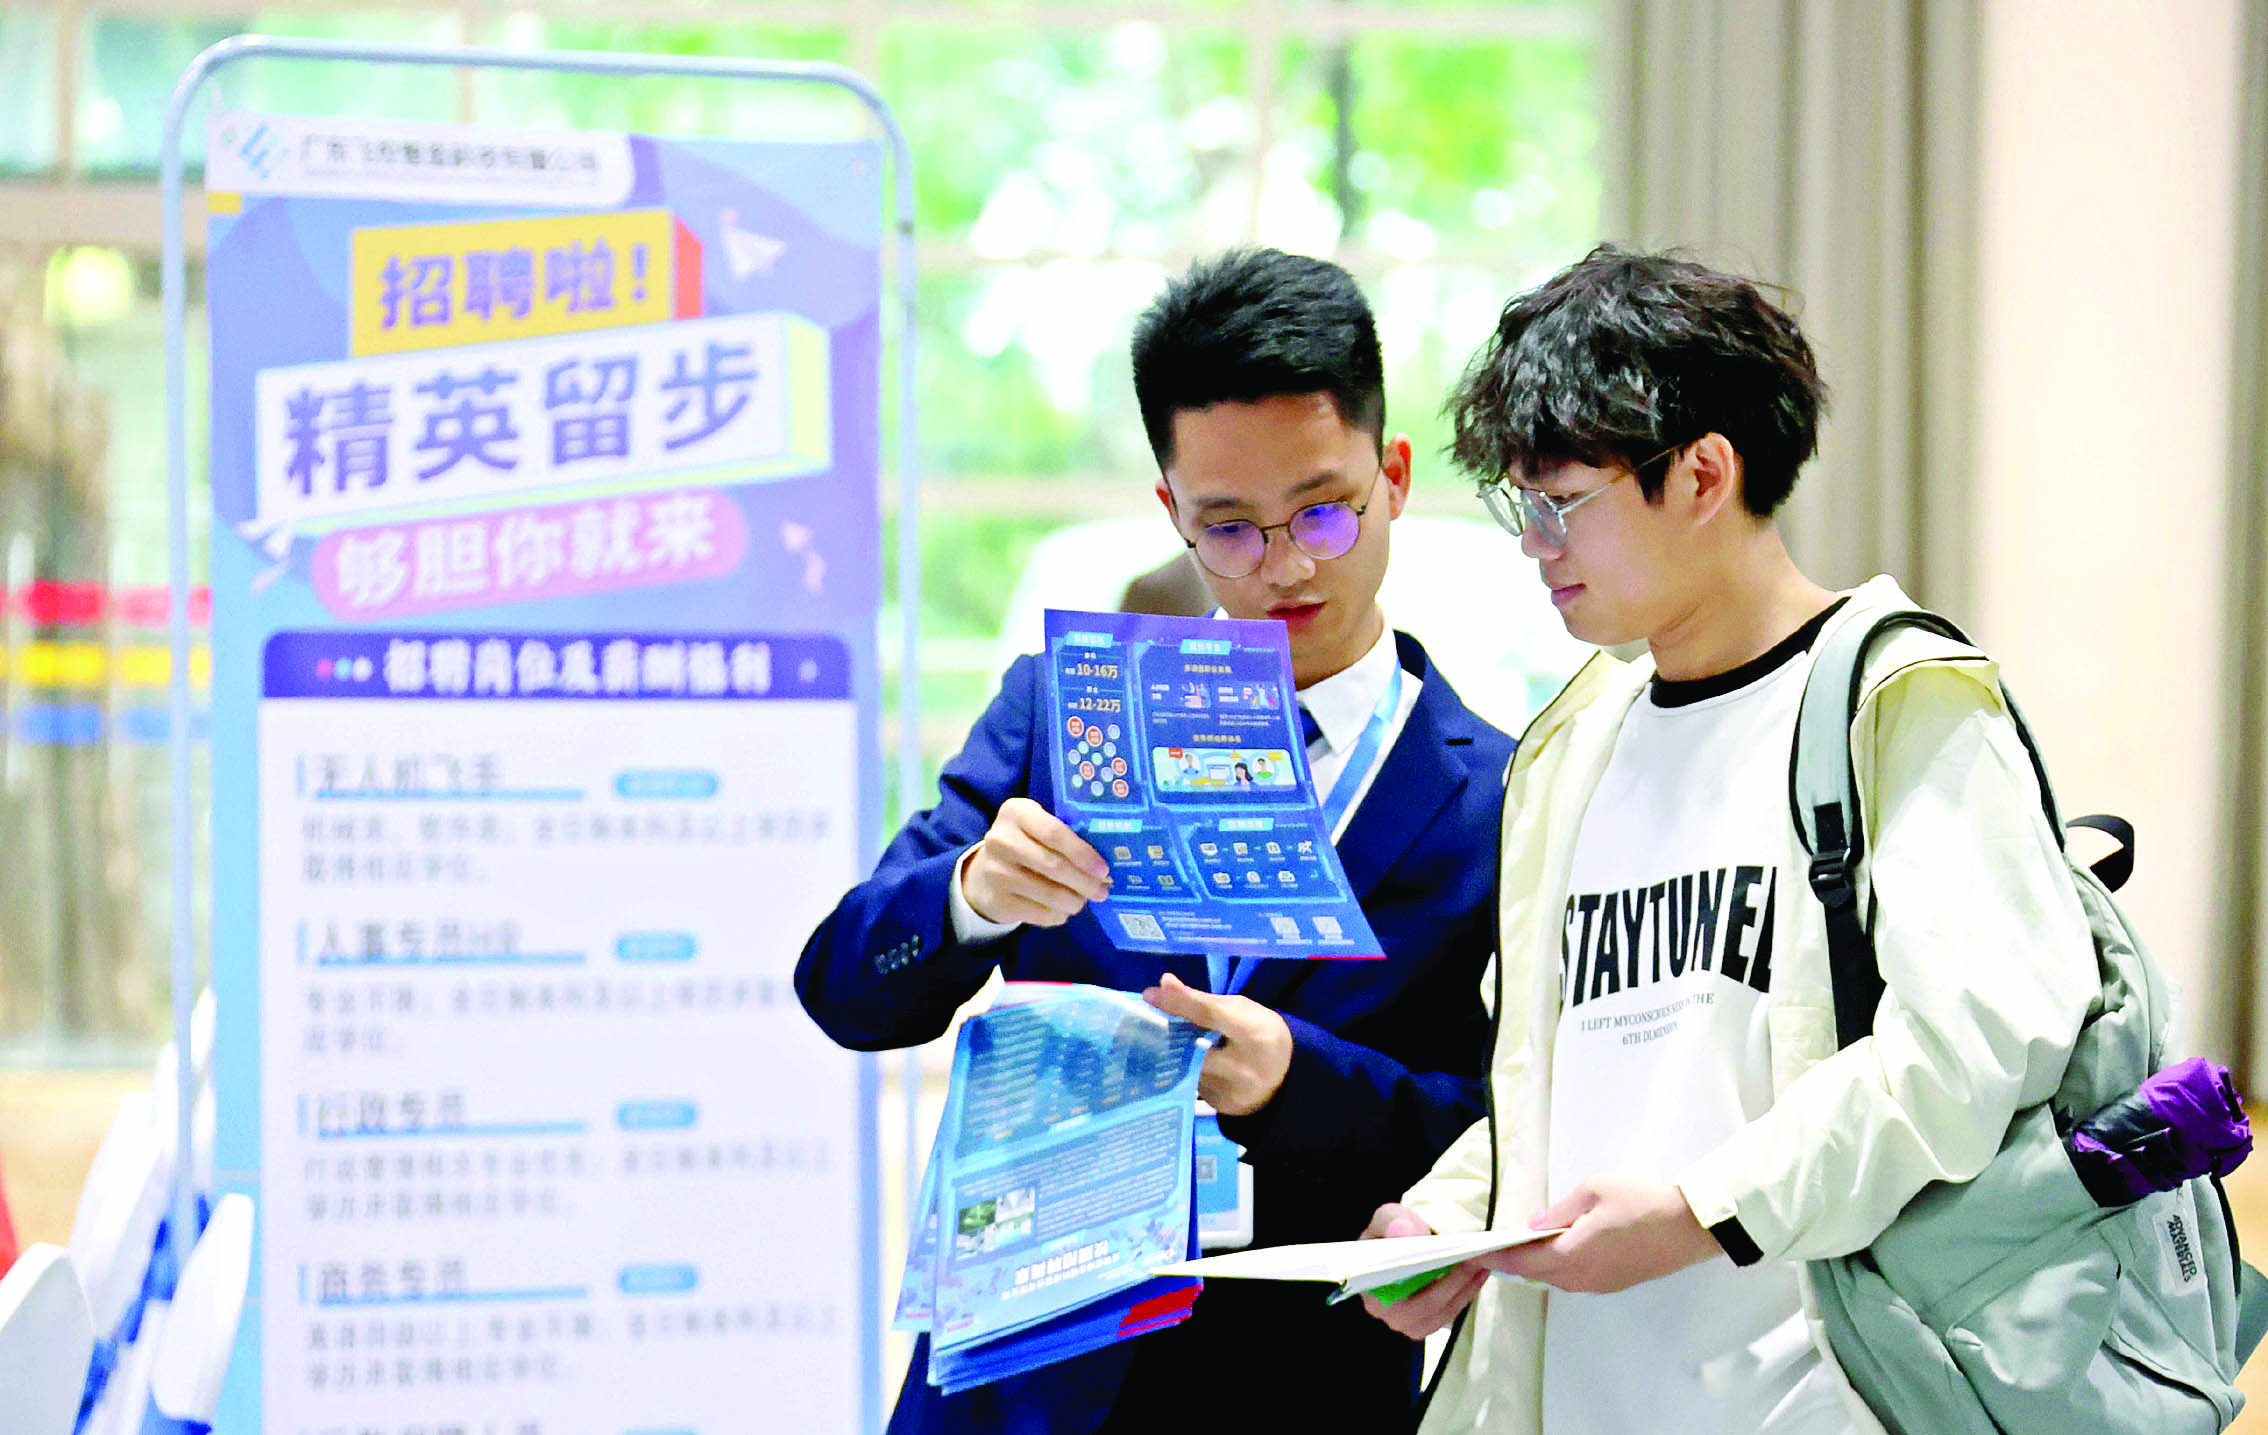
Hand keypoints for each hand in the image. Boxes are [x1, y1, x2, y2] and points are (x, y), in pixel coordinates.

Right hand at [962, 797, 1109, 926]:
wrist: (987, 870)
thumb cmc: (1027, 843)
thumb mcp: (1039, 827)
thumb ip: (1067, 836)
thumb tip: (1103, 867)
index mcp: (1016, 812)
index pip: (1054, 832)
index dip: (1082, 853)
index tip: (1103, 869)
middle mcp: (1000, 839)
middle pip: (1054, 865)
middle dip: (1085, 882)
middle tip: (1103, 891)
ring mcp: (995, 872)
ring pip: (1050, 894)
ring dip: (1075, 901)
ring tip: (1083, 900)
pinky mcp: (998, 900)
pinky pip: (1040, 913)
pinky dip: (1059, 914)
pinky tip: (1064, 909)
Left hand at [1142, 973, 1293, 1115]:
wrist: (1284, 1079)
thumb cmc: (1261, 1034)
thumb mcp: (1241, 1010)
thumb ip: (1202, 1000)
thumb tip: (1164, 985)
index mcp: (1255, 1034)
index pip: (1210, 1015)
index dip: (1179, 1003)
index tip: (1151, 994)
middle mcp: (1243, 1068)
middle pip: (1192, 1048)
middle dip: (1167, 1036)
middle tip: (1146, 1026)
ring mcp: (1230, 1092)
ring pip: (1187, 1067)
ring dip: (1173, 1053)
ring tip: (1164, 1041)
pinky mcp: (1219, 1107)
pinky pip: (1191, 1083)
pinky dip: (1183, 1070)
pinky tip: (1183, 1062)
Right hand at [1358, 1203, 1485, 1337]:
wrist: (1405, 1243)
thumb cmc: (1392, 1232)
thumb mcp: (1388, 1217)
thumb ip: (1392, 1221)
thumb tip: (1405, 1233)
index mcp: (1367, 1284)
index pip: (1391, 1287)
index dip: (1416, 1272)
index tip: (1442, 1253)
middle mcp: (1383, 1310)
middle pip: (1420, 1305)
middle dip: (1450, 1281)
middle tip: (1472, 1257)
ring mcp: (1405, 1321)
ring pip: (1438, 1312)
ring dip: (1462, 1287)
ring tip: (1480, 1263)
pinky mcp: (1425, 1323)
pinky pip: (1448, 1315)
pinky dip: (1465, 1294)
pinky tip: (1478, 1273)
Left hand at [1474, 1176, 1721, 1294]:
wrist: (1691, 1225)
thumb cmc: (1642, 1201)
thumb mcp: (1594, 1190)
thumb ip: (1560, 1210)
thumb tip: (1535, 1225)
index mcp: (1572, 1255)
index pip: (1522, 1263)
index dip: (1495, 1259)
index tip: (1473, 1254)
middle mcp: (1582, 1277)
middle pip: (1537, 1274)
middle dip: (1514, 1261)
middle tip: (1494, 1245)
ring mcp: (1601, 1284)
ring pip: (1558, 1277)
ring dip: (1539, 1263)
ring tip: (1524, 1243)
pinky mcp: (1616, 1283)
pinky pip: (1577, 1277)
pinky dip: (1561, 1265)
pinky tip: (1559, 1247)